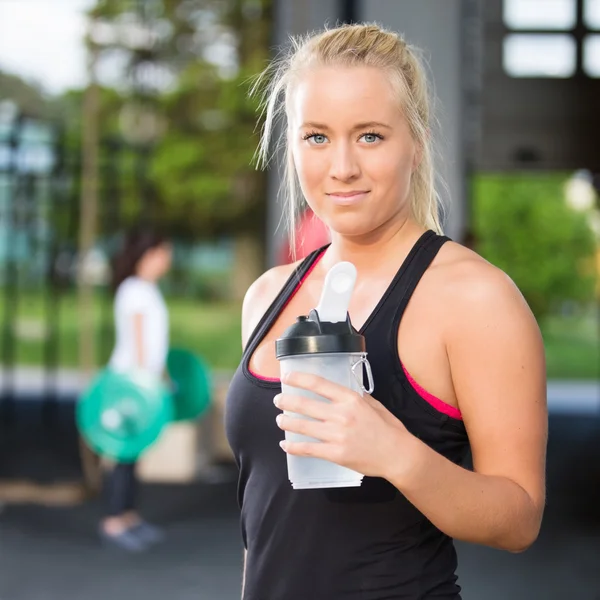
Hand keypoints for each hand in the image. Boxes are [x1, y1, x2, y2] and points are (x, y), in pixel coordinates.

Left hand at [274, 371, 413, 478]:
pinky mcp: (335, 453)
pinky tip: (286, 444)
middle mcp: (341, 414)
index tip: (286, 377)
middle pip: (305, 405)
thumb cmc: (388, 428)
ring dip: (286, 422)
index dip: (299, 379)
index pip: (318, 384)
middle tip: (278, 400)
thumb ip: (356, 397)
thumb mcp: (374, 404)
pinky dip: (293, 446)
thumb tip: (340, 392)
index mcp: (350, 399)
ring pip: (302, 426)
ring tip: (280, 420)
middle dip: (286, 401)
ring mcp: (337, 435)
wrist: (398, 455)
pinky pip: (308, 449)